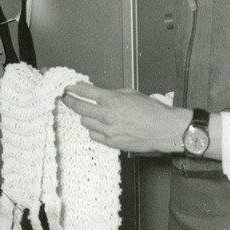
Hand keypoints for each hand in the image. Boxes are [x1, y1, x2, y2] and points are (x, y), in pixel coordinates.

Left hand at [62, 82, 187, 153]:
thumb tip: (101, 94)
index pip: (85, 91)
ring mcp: (108, 130)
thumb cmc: (152, 111)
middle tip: (66, 98)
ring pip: (85, 122)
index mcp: (112, 100)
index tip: (69, 87)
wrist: (164, 129)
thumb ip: (113, 94)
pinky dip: (94, 129)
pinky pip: (94, 135)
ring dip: (86, 116)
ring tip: (90, 113)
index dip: (75, 88)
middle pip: (79, 107)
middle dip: (70, 101)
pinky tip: (100, 126)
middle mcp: (107, 115)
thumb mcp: (132, 94)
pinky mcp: (111, 142)